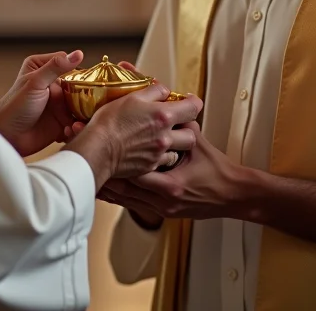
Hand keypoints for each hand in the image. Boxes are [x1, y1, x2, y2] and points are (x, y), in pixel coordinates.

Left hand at [0, 50, 84, 156]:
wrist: (7, 137)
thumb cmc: (14, 106)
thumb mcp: (35, 82)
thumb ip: (56, 67)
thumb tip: (78, 53)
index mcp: (44, 68)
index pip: (70, 64)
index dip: (83, 72)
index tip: (94, 81)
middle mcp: (53, 85)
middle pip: (80, 86)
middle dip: (88, 97)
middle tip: (95, 105)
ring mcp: (58, 104)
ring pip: (81, 106)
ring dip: (83, 115)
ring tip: (78, 123)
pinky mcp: (61, 122)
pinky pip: (77, 123)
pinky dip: (76, 128)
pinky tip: (70, 131)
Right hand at [69, 85, 202, 184]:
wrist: (97, 149)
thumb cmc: (110, 121)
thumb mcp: (132, 97)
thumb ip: (154, 91)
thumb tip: (164, 91)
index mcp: (163, 115)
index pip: (194, 108)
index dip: (193, 103)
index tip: (188, 101)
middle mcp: (166, 136)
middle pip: (192, 134)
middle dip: (187, 128)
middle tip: (176, 124)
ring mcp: (159, 154)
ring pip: (180, 151)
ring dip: (176, 144)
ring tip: (163, 139)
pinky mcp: (150, 167)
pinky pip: (164, 163)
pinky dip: (161, 157)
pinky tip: (150, 151)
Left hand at [97, 124, 246, 221]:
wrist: (232, 195)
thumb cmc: (217, 170)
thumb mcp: (199, 145)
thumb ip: (180, 127)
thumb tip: (169, 103)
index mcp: (170, 185)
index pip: (134, 173)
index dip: (114, 159)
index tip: (98, 145)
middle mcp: (162, 201)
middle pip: (124, 189)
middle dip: (103, 173)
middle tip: (83, 159)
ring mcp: (160, 209)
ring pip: (124, 199)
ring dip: (106, 186)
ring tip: (85, 174)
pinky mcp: (161, 212)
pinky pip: (132, 205)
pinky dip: (117, 196)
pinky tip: (103, 188)